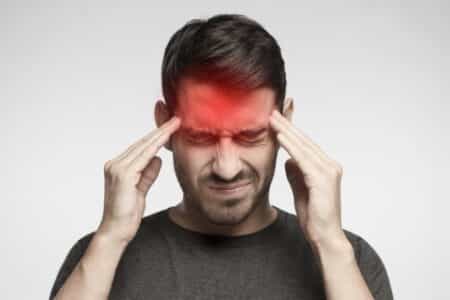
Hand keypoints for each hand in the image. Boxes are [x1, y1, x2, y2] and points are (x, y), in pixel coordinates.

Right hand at [97, 116, 179, 243]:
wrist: (117, 231)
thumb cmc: (127, 214)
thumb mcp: (141, 190)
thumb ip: (147, 174)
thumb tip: (157, 159)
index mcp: (117, 167)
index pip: (140, 147)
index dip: (156, 136)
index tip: (170, 126)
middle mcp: (114, 164)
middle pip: (142, 143)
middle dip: (160, 130)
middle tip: (176, 119)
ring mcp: (117, 169)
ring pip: (143, 147)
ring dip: (160, 135)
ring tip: (174, 124)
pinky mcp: (123, 175)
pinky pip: (143, 157)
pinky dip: (155, 147)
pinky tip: (166, 139)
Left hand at [269, 107, 345, 249]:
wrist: (324, 236)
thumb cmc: (314, 215)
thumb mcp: (300, 189)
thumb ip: (296, 173)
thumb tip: (288, 160)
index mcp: (325, 167)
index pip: (305, 145)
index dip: (290, 131)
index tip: (276, 119)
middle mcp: (329, 165)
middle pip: (304, 141)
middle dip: (287, 125)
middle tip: (272, 111)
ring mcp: (328, 171)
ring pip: (303, 146)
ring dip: (286, 131)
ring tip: (272, 119)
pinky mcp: (322, 179)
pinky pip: (303, 159)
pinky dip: (291, 146)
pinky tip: (280, 136)